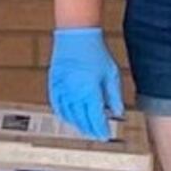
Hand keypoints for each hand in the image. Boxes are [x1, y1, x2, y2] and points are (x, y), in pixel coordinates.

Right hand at [47, 27, 121, 141]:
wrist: (75, 36)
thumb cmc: (95, 52)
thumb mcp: (111, 74)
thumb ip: (113, 95)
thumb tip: (117, 111)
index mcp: (90, 91)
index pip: (95, 117)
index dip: (100, 128)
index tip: (105, 135)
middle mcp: (74, 93)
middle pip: (81, 118)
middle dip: (90, 128)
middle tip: (96, 134)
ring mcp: (62, 89)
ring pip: (68, 114)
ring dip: (76, 123)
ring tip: (84, 128)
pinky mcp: (54, 83)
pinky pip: (56, 104)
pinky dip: (62, 113)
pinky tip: (67, 117)